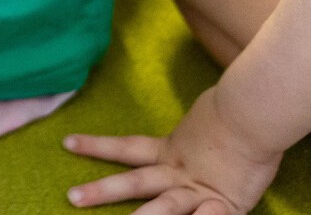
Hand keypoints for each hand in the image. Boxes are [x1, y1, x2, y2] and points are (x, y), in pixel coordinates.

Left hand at [65, 88, 280, 214]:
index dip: (97, 146)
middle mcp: (177, 172)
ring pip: (166, 206)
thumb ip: (184, 138)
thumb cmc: (231, 115)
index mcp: (169, 151)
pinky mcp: (226, 205)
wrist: (253, 114)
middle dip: (102, 191)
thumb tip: (171, 132)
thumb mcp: (198, 126)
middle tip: (72, 197)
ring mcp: (199, 190)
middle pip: (134, 182)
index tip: (67, 143)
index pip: (125, 147)